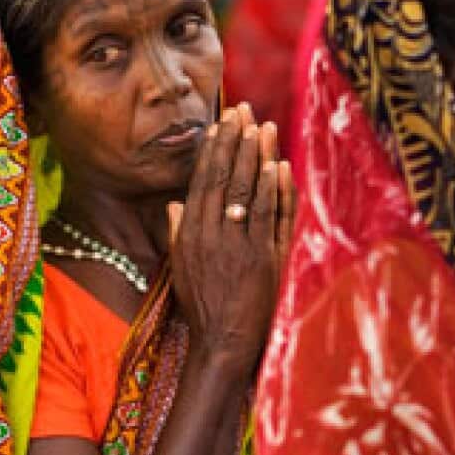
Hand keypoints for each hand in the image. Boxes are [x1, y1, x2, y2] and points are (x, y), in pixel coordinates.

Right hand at [167, 103, 295, 374]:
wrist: (222, 344)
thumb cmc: (203, 308)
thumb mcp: (181, 269)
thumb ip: (179, 234)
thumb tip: (175, 204)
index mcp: (190, 234)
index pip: (203, 181)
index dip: (214, 149)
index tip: (222, 123)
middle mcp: (213, 235)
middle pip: (225, 179)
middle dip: (236, 142)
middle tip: (244, 110)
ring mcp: (241, 246)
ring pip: (249, 192)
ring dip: (257, 156)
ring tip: (263, 126)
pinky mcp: (265, 260)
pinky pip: (271, 217)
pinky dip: (275, 190)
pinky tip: (279, 165)